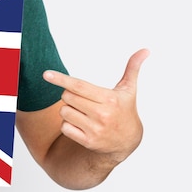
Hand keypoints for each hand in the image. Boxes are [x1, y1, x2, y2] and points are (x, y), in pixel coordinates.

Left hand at [43, 48, 148, 162]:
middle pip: (67, 97)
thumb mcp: (128, 90)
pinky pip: (64, 127)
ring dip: (69, 110)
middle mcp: (102, 114)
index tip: (46, 74)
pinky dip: (68, 125)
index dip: (61, 79)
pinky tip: (81, 125)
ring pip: (64, 112)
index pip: (78, 86)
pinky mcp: (88, 141)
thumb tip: (145, 50)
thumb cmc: (125, 110)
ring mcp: (95, 129)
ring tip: (84, 113)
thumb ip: (132, 69)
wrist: (128, 141)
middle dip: (70, 95)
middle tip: (83, 100)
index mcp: (109, 99)